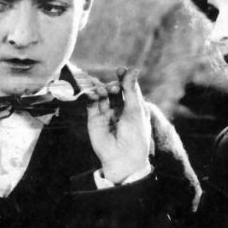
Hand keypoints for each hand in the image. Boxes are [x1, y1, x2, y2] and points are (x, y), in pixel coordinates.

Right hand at [83, 68, 150, 182]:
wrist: (123, 158)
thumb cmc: (135, 135)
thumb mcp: (136, 110)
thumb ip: (132, 90)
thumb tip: (133, 69)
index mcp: (133, 107)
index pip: (127, 88)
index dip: (123, 78)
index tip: (120, 70)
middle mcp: (119, 110)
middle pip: (113, 90)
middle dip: (112, 84)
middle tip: (114, 87)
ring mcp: (106, 114)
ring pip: (101, 95)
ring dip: (101, 89)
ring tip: (103, 90)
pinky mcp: (94, 120)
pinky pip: (91, 104)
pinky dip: (91, 96)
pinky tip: (94, 93)